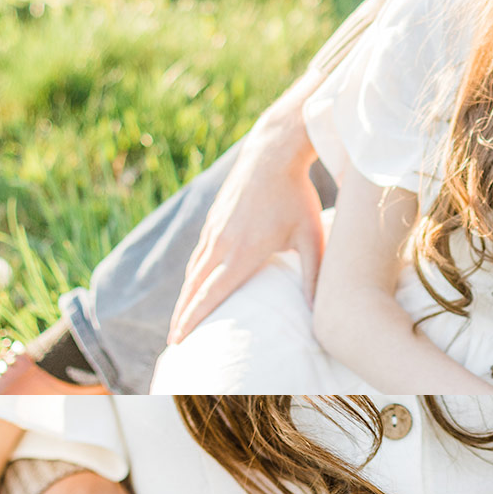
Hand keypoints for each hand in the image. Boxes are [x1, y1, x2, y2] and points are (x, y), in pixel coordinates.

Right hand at [168, 129, 324, 342]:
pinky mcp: (214, 217)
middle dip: (182, 317)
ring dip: (185, 296)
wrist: (273, 150)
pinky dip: (192, 273)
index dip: (192, 321)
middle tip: (174, 343)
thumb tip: (318, 313)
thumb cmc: (297, 195)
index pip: (210, 295)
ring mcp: (214, 229)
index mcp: (242, 253)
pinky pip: (198, 252)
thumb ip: (312, 276)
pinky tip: (194, 281)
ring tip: (181, 318)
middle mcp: (221, 243)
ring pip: (193, 270)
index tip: (178, 342)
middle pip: (194, 288)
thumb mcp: (312, 236)